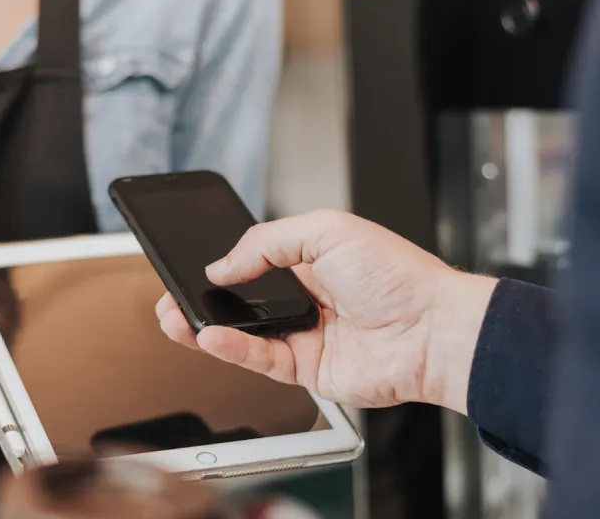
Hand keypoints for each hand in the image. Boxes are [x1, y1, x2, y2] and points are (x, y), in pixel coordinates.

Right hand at [155, 210, 498, 413]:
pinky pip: (261, 360)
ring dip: (206, 327)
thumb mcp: (325, 229)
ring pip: (243, 334)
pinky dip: (231, 349)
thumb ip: (267, 242)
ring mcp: (307, 336)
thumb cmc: (397, 274)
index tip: (188, 263)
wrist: (431, 327)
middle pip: (241, 302)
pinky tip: (209, 336)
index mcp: (312, 259)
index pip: (253, 261)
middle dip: (201, 300)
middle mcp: (307, 298)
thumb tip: (224, 264)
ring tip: (173, 318)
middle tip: (168, 296)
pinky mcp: (310, 370)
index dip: (221, 264)